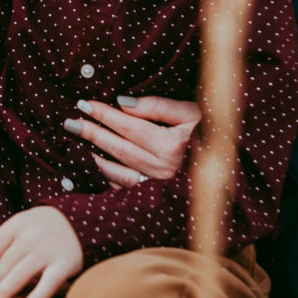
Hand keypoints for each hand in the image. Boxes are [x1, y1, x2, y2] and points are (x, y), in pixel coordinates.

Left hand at [0, 207, 83, 297]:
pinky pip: (48, 283)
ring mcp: (48, 248)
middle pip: (3, 266)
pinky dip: (37, 297)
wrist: (74, 220)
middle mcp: (30, 235)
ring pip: (20, 275)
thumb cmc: (36, 231)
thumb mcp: (17, 229)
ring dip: (4, 294)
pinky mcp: (66, 262)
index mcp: (15, 225)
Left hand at [66, 95, 199, 187]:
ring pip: (117, 170)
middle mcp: (162, 168)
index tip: (86, 104)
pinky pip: (123, 187)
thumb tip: (124, 103)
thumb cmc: (208, 132)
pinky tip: (93, 164)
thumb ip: (158, 106)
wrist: (225, 163)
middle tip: (72, 122)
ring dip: (94, 156)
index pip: (129, 126)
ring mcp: (156, 184)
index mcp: (171, 146)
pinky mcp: (153, 195)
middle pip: (119, 147)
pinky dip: (105, 176)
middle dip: (92, 133)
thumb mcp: (191, 112)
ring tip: (77, 142)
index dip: (105, 114)